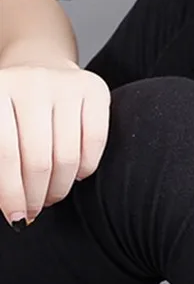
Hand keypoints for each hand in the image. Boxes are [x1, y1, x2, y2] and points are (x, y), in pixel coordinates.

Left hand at [0, 57, 109, 226]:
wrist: (39, 66)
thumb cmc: (12, 108)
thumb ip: (0, 157)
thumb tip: (8, 207)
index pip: (5, 153)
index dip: (10, 192)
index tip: (15, 218)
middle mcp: (30, 82)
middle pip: (38, 160)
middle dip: (36, 196)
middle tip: (34, 211)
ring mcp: (64, 84)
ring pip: (67, 157)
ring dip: (59, 188)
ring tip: (52, 196)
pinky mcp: (94, 90)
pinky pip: (94, 143)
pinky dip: (85, 168)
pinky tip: (74, 174)